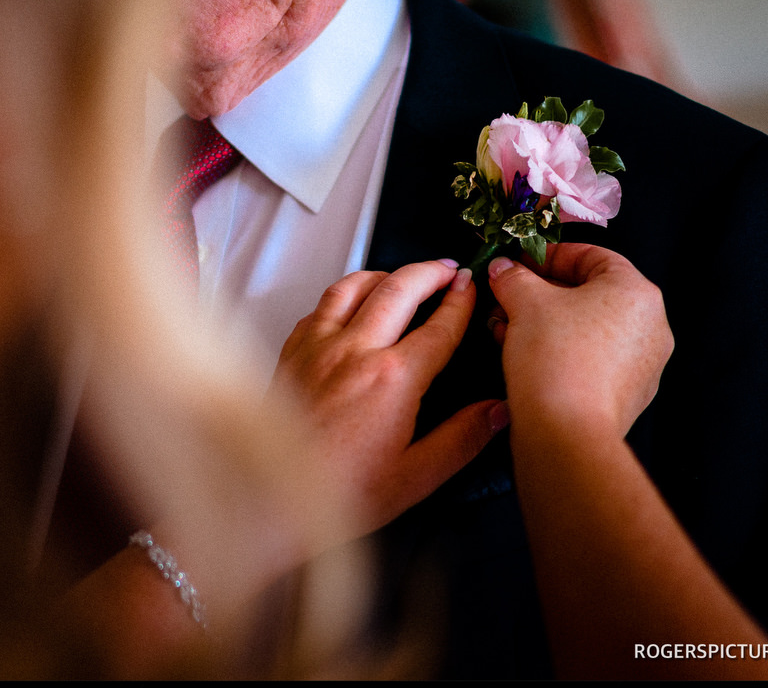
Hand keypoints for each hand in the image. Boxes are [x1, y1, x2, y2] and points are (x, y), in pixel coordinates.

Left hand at [271, 260, 503, 538]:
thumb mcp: (414, 477)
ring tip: (401, 278)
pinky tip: (349, 307)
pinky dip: (341, 296)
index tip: (472, 286)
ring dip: (384, 274)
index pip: (439, 327)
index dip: (461, 302)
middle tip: (447, 268)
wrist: (269, 500)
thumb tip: (498, 411)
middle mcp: (355, 351)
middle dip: (428, 271)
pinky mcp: (291, 353)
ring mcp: (317, 347)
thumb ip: (461, 439)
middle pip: (399, 288)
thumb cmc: (341, 495)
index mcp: (393, 379)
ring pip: (353, 286)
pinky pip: (319, 307)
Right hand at [485, 244, 672, 438]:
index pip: (591, 256)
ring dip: (544, 323)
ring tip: (506, 328)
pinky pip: (591, 358)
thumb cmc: (556, 358)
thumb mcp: (525, 302)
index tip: (517, 263)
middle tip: (506, 297)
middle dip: (540, 294)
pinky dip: (560, 350)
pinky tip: (524, 355)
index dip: (547, 256)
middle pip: (588, 293)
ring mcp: (643, 363)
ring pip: (586, 327)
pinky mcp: (628, 393)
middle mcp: (651, 325)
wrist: (567, 432)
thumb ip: (513, 277)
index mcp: (637, 292)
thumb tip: (503, 268)